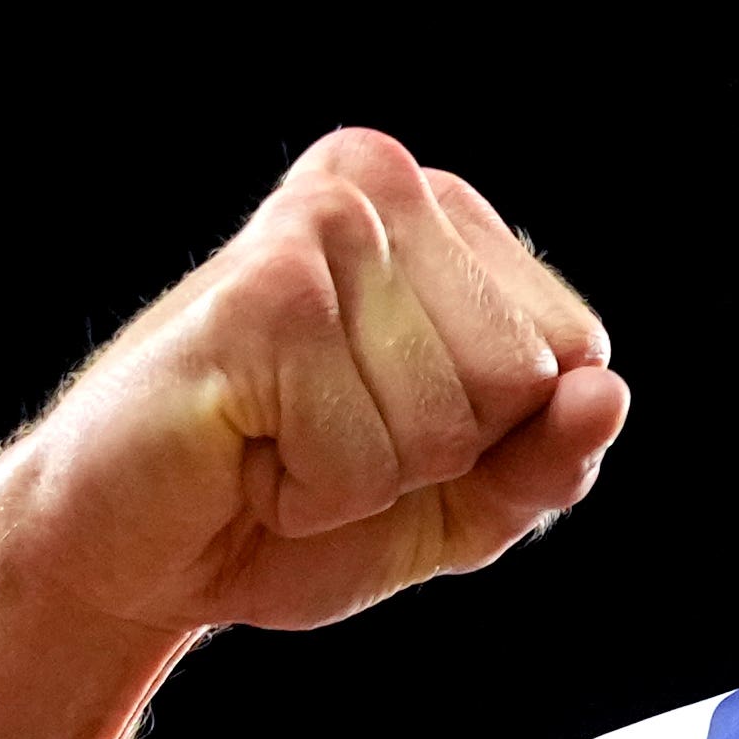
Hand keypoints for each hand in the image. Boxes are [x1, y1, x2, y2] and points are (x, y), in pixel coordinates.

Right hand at [0, 130, 627, 645]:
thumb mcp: (457, 502)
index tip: (389, 431)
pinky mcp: (264, 290)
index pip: (573, 355)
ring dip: (363, 476)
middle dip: (432, 457)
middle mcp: (383, 188)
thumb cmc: (285, 505)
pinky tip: (247, 450)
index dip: (493, 439)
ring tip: (279, 441)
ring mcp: (321, 228)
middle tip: (322, 438)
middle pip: (523, 380)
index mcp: (444, 216)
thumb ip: (548, 459)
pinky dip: (312, 492)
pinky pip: (366, 451)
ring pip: (449, 421)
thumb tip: (606, 396)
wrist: (132, 550)